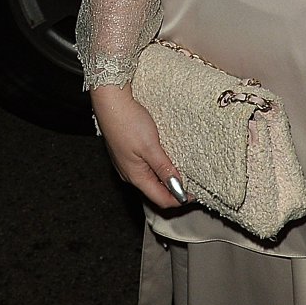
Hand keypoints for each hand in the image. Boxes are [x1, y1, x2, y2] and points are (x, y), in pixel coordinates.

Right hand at [90, 83, 194, 210]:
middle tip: (191, 186)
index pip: (160, 199)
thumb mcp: (151, 147)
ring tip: (182, 174)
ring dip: (166, 180)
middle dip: (174, 192)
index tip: (194, 195)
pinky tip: (167, 162)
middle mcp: (130, 174)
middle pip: (155, 192)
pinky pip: (146, 169)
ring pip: (151, 180)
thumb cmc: (127, 123)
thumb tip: (177, 186)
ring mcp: (128, 164)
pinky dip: (159, 169)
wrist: (111, 104)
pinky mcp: (128, 154)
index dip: (178, 200)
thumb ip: (164, 168)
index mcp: (136, 176)